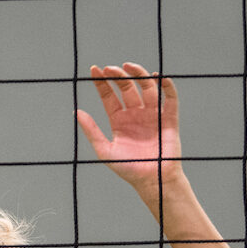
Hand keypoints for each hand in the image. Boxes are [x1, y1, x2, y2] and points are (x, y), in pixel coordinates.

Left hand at [76, 62, 182, 194]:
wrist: (151, 181)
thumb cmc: (128, 169)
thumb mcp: (105, 150)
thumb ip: (92, 131)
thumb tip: (77, 112)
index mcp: (119, 120)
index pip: (109, 96)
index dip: (102, 83)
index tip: (94, 70)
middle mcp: (135, 114)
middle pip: (126, 88)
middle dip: (118, 77)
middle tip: (109, 68)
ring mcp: (152, 115)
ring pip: (146, 88)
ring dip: (139, 75)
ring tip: (129, 66)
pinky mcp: (169, 119)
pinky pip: (170, 100)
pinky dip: (166, 87)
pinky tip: (158, 77)